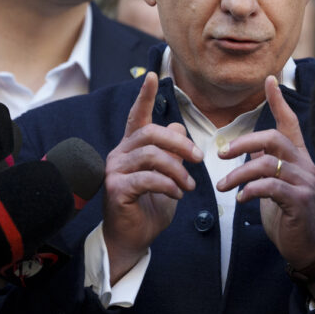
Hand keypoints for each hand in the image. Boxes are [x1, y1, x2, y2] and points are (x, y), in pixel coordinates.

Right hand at [103, 72, 203, 283]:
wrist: (132, 239)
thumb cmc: (150, 206)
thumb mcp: (167, 176)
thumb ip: (172, 153)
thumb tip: (179, 127)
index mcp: (132, 147)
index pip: (138, 116)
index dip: (146, 96)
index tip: (154, 75)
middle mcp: (120, 154)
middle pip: (151, 133)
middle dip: (180, 143)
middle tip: (199, 159)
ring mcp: (115, 171)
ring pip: (151, 156)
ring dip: (177, 170)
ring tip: (189, 185)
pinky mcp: (116, 189)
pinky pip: (148, 178)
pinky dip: (168, 185)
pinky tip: (178, 194)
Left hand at [216, 77, 314, 296]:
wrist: (307, 246)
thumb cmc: (288, 213)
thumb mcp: (276, 184)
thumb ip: (267, 163)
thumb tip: (252, 147)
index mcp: (297, 157)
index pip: (290, 122)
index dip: (279, 101)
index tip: (270, 80)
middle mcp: (303, 164)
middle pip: (274, 138)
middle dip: (243, 141)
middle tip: (221, 153)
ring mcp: (303, 182)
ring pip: (267, 163)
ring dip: (239, 174)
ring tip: (223, 186)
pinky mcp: (299, 201)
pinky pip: (270, 187)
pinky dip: (251, 190)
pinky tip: (240, 199)